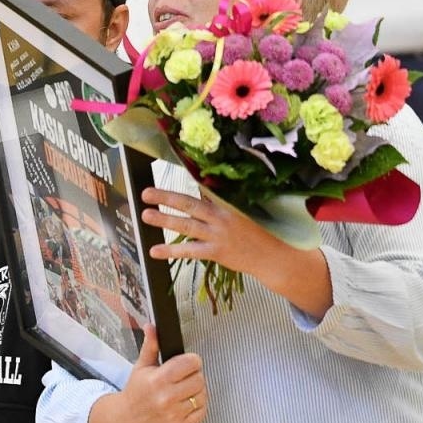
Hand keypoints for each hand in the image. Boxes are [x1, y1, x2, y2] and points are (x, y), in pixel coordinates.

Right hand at [89, 325, 205, 422]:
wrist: (128, 420)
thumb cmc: (136, 393)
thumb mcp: (141, 367)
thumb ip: (150, 346)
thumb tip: (152, 327)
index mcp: (157, 379)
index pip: (191, 363)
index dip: (191, 361)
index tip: (187, 363)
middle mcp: (166, 397)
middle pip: (199, 378)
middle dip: (194, 376)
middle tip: (184, 378)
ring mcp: (174, 414)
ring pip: (202, 395)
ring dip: (196, 392)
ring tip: (183, 391)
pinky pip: (202, 411)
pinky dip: (197, 406)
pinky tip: (185, 403)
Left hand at [141, 186, 331, 315]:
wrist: (276, 256)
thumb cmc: (262, 230)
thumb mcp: (249, 208)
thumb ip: (228, 199)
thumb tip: (207, 188)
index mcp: (230, 202)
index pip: (206, 188)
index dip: (190, 179)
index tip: (173, 166)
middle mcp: (222, 216)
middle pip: (190, 204)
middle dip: (166, 197)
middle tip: (146, 192)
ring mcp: (218, 235)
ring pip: (186, 226)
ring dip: (164, 220)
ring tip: (145, 215)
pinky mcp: (216, 252)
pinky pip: (189, 251)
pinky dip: (171, 251)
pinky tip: (154, 250)